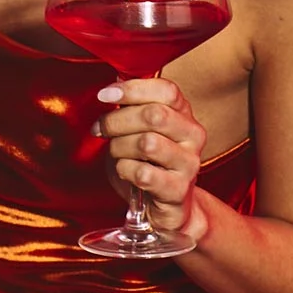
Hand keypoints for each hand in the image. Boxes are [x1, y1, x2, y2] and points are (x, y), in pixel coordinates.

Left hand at [96, 77, 208, 239]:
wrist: (165, 206)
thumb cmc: (146, 162)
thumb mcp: (137, 128)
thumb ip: (130, 106)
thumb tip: (112, 86)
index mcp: (184, 114)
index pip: (166, 90)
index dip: (131, 89)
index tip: (104, 96)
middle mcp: (193, 136)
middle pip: (154, 115)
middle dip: (116, 121)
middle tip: (100, 130)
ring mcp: (189, 164)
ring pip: (147, 142)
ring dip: (119, 147)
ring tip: (116, 154)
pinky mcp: (178, 190)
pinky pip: (142, 172)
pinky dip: (124, 170)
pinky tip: (126, 172)